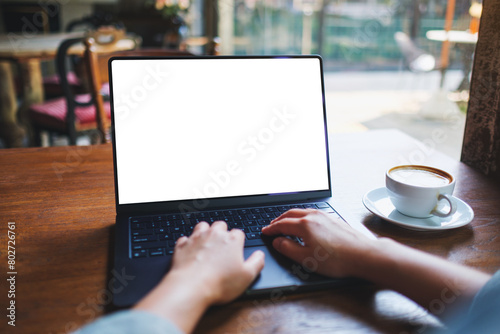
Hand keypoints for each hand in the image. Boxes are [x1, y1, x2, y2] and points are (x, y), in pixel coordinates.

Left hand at [172, 221, 264, 303]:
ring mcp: (197, 238)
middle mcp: (214, 235)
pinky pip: (185, 238)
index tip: (237, 250)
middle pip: (221, 225)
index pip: (238, 233)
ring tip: (207, 243)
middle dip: (222, 233)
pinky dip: (188, 243)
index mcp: (231, 241)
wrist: (191, 286)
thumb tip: (260, 255)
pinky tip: (190, 251)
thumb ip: (257, 262)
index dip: (238, 241)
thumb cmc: (219, 283)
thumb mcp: (247, 276)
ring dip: (205, 232)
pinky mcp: (182, 245)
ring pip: (202, 226)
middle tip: (222, 246)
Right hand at [261, 209, 376, 277]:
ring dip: (290, 216)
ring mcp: (325, 216)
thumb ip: (288, 249)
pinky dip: (302, 216)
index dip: (271, 229)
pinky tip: (304, 223)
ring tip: (285, 223)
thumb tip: (278, 241)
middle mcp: (314, 216)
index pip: (282, 224)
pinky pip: (312, 213)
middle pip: (290, 214)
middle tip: (272, 226)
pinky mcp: (333, 218)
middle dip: (279, 219)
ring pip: (302, 211)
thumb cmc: (337, 259)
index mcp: (304, 225)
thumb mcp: (306, 259)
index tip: (265, 231)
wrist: (363, 255)